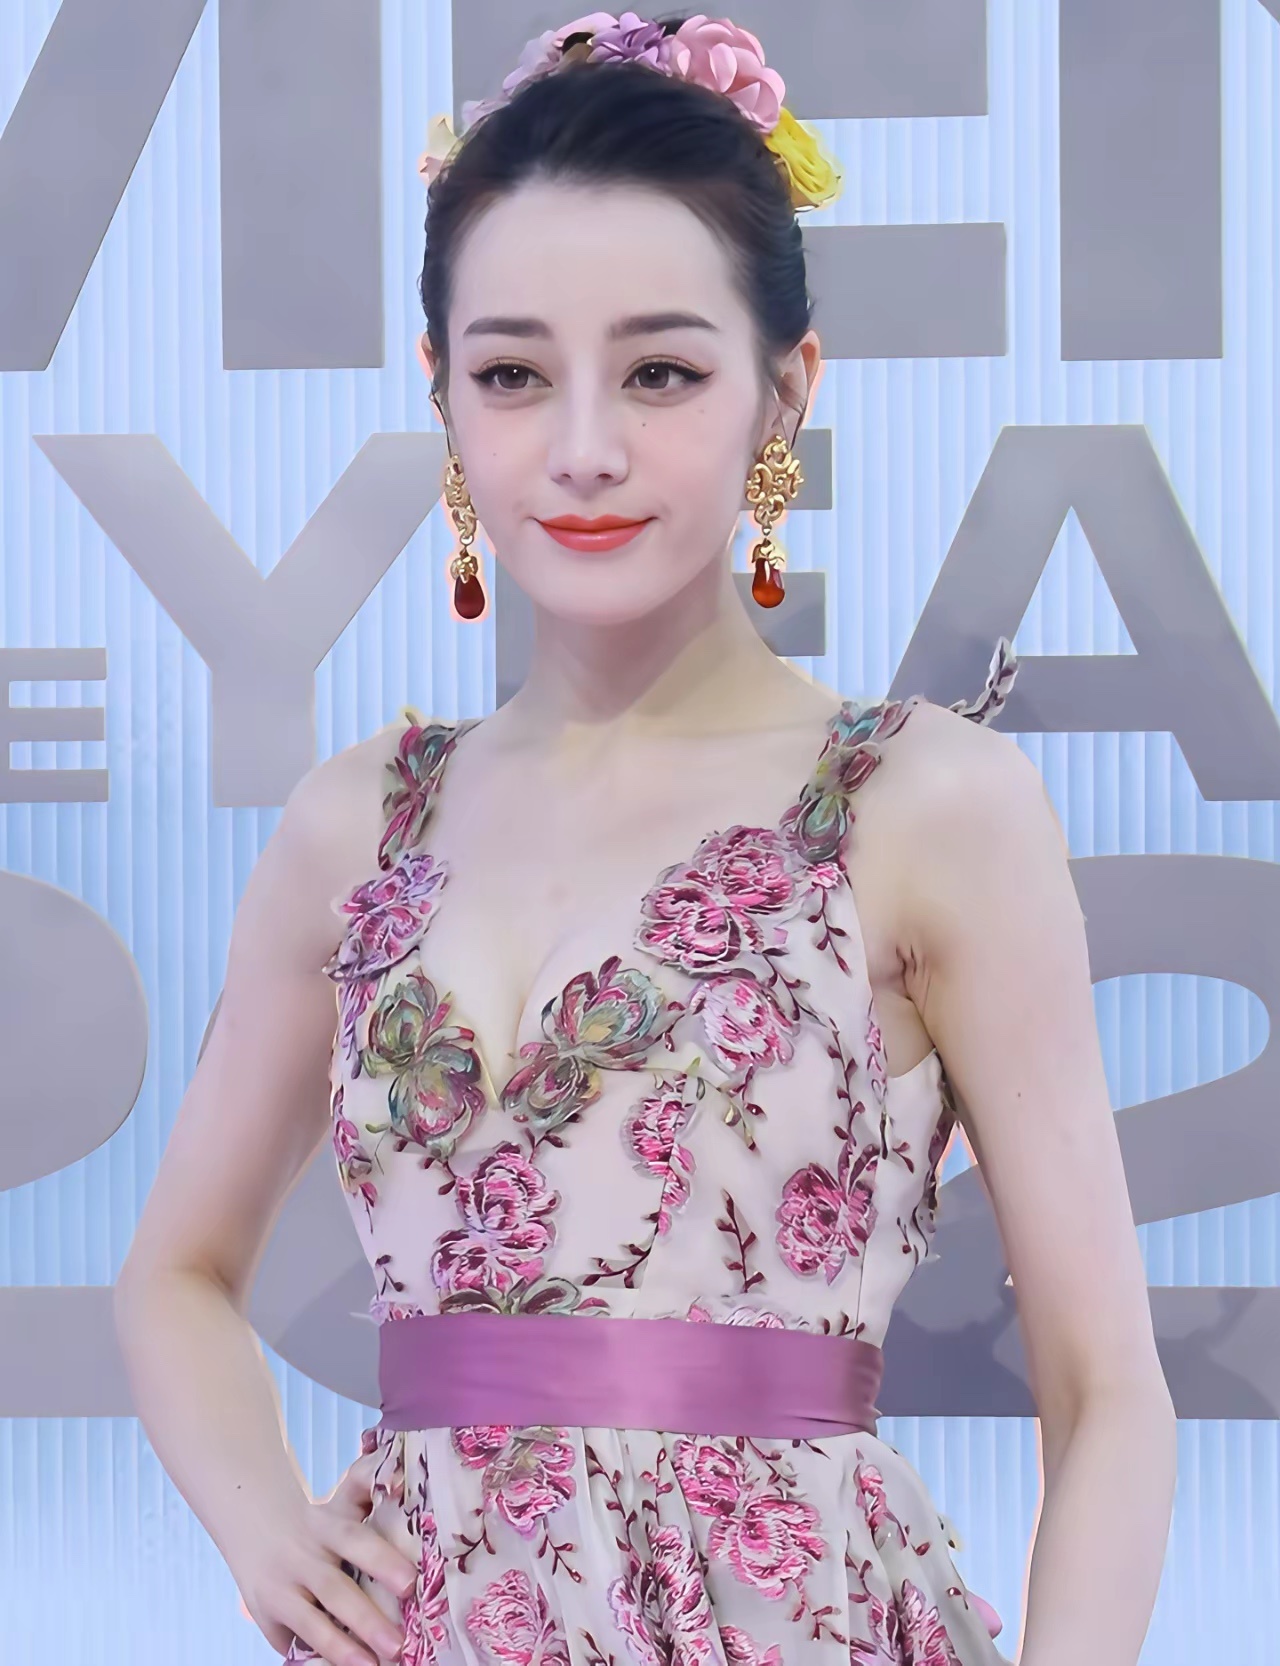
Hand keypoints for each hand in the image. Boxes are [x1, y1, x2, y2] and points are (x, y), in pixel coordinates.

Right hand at [230, 1450, 418, 1665]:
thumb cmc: (318, 1524)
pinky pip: (292, 1642)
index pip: (354, 1539)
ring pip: (310, 1621)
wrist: (254, 1525)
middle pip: (334, 1588)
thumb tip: (402, 1479)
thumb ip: (368, 1490)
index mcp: (325, 1525)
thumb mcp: (339, 1504)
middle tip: (399, 1645)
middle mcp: (300, 1556)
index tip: (410, 1583)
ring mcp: (279, 1589)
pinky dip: (316, 1658)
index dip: (382, 1560)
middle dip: (366, 1619)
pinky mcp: (266, 1617)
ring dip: (341, 1648)